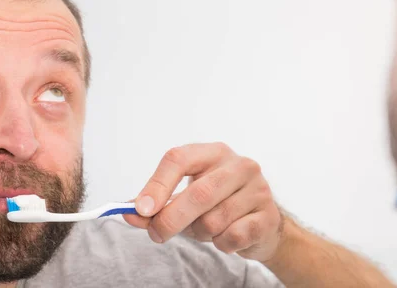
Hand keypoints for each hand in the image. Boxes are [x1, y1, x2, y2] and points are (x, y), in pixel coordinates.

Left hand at [123, 143, 283, 261]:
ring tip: (204, 229)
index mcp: (212, 152)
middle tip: (156, 234)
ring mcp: (257, 189)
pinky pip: (232, 236)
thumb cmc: (216, 204)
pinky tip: (225, 236)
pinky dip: (221, 244)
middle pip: (198, 193)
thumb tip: (129, 213)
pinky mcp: (268, 216)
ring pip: (213, 220)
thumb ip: (155, 205)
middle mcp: (237, 165)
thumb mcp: (184, 198)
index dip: (157, 184)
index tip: (141, 209)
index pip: (178, 159)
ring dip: (199, 233)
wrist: (261, 222)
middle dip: (171, 219)